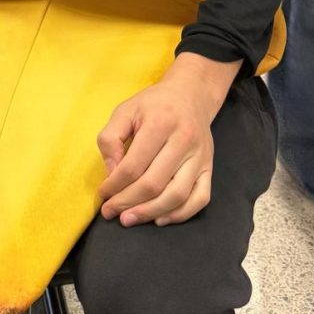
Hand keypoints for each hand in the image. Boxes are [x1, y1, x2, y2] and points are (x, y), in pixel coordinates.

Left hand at [97, 53, 239, 227]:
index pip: (133, 165)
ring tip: (130, 219)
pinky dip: (180, 214)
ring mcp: (200, 156)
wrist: (190, 94)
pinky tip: (160, 218)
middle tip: (111, 212)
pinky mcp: (210, 167)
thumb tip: (111, 173)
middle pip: (154, 183)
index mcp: (160, 123)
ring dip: (150, 212)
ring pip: (177, 195)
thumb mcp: (125, 110)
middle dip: (128, 202)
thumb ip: (111, 139)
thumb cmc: (153, 104)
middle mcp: (183, 140)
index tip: (103, 194)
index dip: (114, 185)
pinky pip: (200, 198)